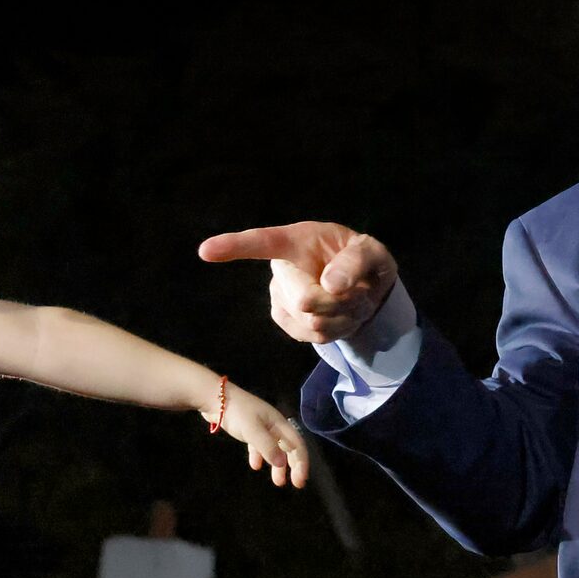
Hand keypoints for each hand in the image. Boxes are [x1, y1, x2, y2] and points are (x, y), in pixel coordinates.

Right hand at [198, 222, 399, 345]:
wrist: (365, 288)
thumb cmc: (363, 262)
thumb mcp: (373, 252)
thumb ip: (357, 261)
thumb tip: (331, 285)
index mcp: (295, 240)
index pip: (261, 242)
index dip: (233, 245)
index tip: (205, 251)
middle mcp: (281, 267)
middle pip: (306, 300)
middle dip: (340, 304)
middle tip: (359, 293)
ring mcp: (279, 296)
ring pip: (314, 323)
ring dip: (345, 317)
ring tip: (352, 300)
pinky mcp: (285, 320)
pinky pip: (314, 337)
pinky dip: (339, 330)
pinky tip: (341, 315)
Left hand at [219, 384, 308, 488]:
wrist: (215, 398)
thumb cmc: (237, 413)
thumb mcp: (253, 431)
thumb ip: (268, 447)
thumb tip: (281, 464)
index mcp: (279, 423)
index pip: (297, 444)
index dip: (302, 462)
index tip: (300, 480)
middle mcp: (274, 425)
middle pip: (289, 447)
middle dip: (294, 466)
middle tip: (296, 484)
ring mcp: (261, 427)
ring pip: (275, 449)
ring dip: (278, 465)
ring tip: (278, 481)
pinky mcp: (249, 430)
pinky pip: (259, 446)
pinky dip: (260, 456)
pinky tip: (255, 466)